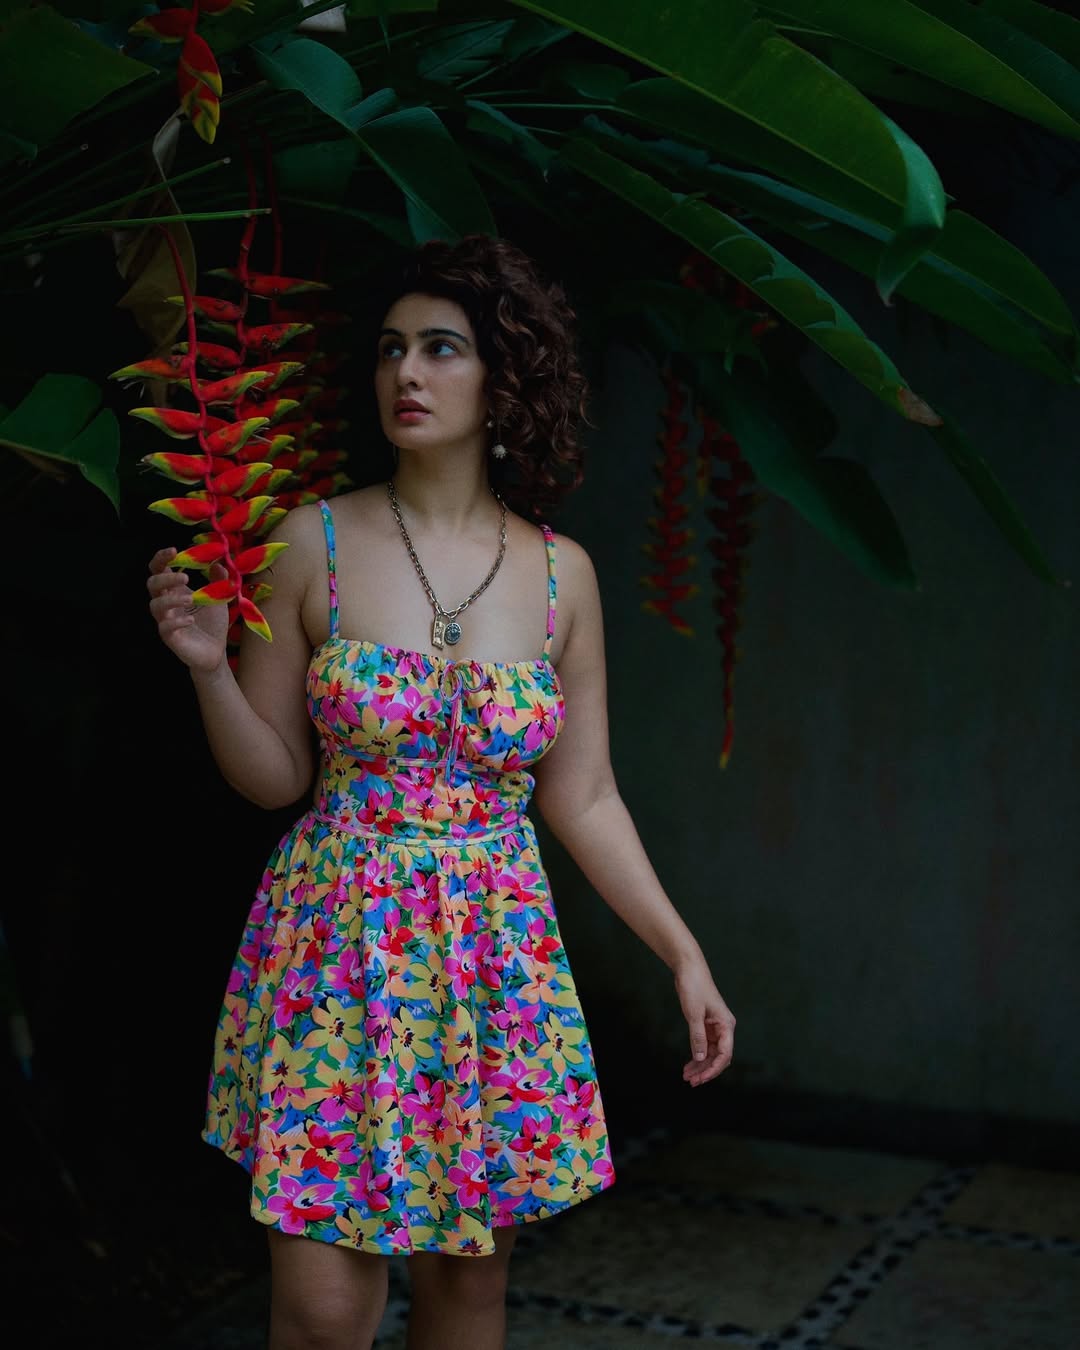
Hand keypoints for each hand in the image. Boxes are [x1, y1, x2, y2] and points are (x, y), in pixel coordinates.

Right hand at [147, 546, 230, 672]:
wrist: (216, 652)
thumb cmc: (213, 624)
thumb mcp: (219, 599)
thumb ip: (219, 581)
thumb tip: (219, 562)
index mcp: (175, 590)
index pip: (159, 570)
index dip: (162, 558)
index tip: (174, 550)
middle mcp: (167, 604)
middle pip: (152, 584)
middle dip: (166, 577)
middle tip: (185, 577)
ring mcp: (166, 620)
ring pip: (155, 606)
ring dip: (171, 599)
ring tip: (191, 599)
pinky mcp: (170, 637)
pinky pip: (164, 627)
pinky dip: (176, 622)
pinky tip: (190, 620)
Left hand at [674, 954, 735, 1086]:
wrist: (688, 969)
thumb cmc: (694, 987)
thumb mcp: (694, 1013)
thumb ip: (698, 1037)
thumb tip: (701, 1058)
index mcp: (727, 1025)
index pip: (725, 1054)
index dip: (713, 1069)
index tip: (701, 1079)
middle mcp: (724, 1028)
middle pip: (719, 1057)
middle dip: (706, 1071)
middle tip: (691, 1082)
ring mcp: (715, 1028)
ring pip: (711, 1053)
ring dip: (700, 1066)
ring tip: (687, 1076)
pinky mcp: (706, 1025)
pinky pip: (704, 1046)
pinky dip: (697, 1056)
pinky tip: (689, 1065)